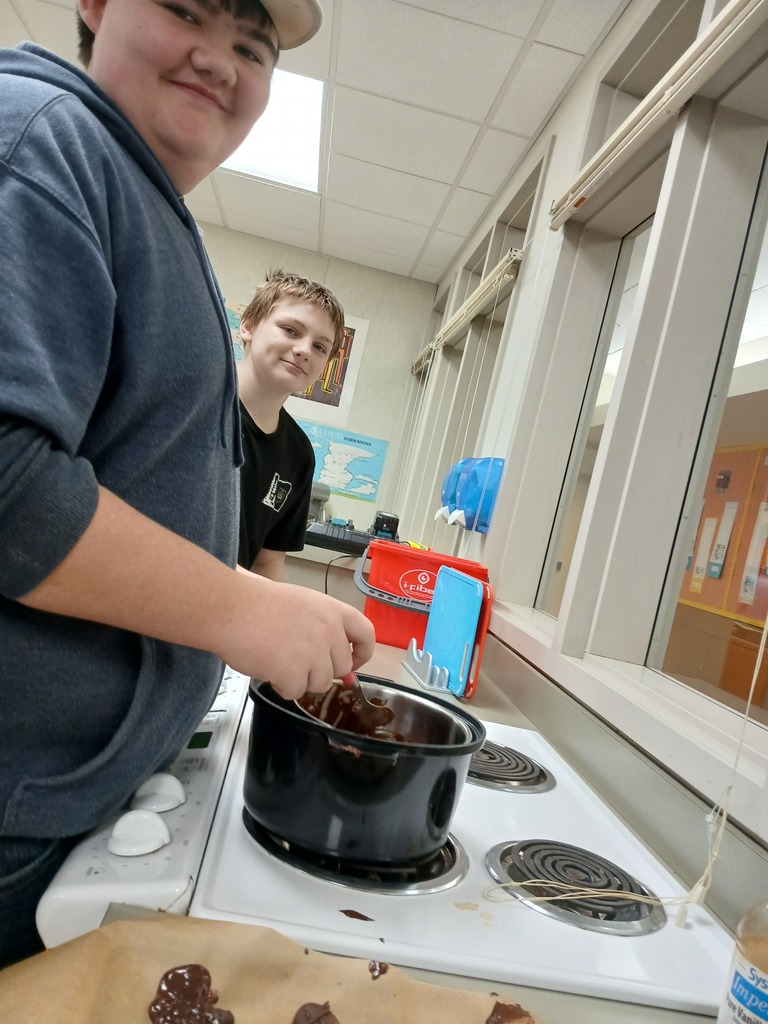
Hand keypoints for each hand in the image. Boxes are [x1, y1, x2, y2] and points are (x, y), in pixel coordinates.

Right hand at [218, 573, 374, 699]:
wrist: (229, 608)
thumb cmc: (255, 602)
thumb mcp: (299, 605)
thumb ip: (323, 632)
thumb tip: (347, 672)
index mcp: (332, 610)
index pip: (367, 635)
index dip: (361, 654)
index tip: (350, 663)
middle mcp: (329, 631)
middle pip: (340, 667)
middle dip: (320, 669)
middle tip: (294, 659)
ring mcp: (314, 653)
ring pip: (320, 683)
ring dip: (299, 678)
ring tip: (276, 658)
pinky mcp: (295, 673)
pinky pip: (295, 692)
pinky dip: (280, 686)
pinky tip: (266, 667)